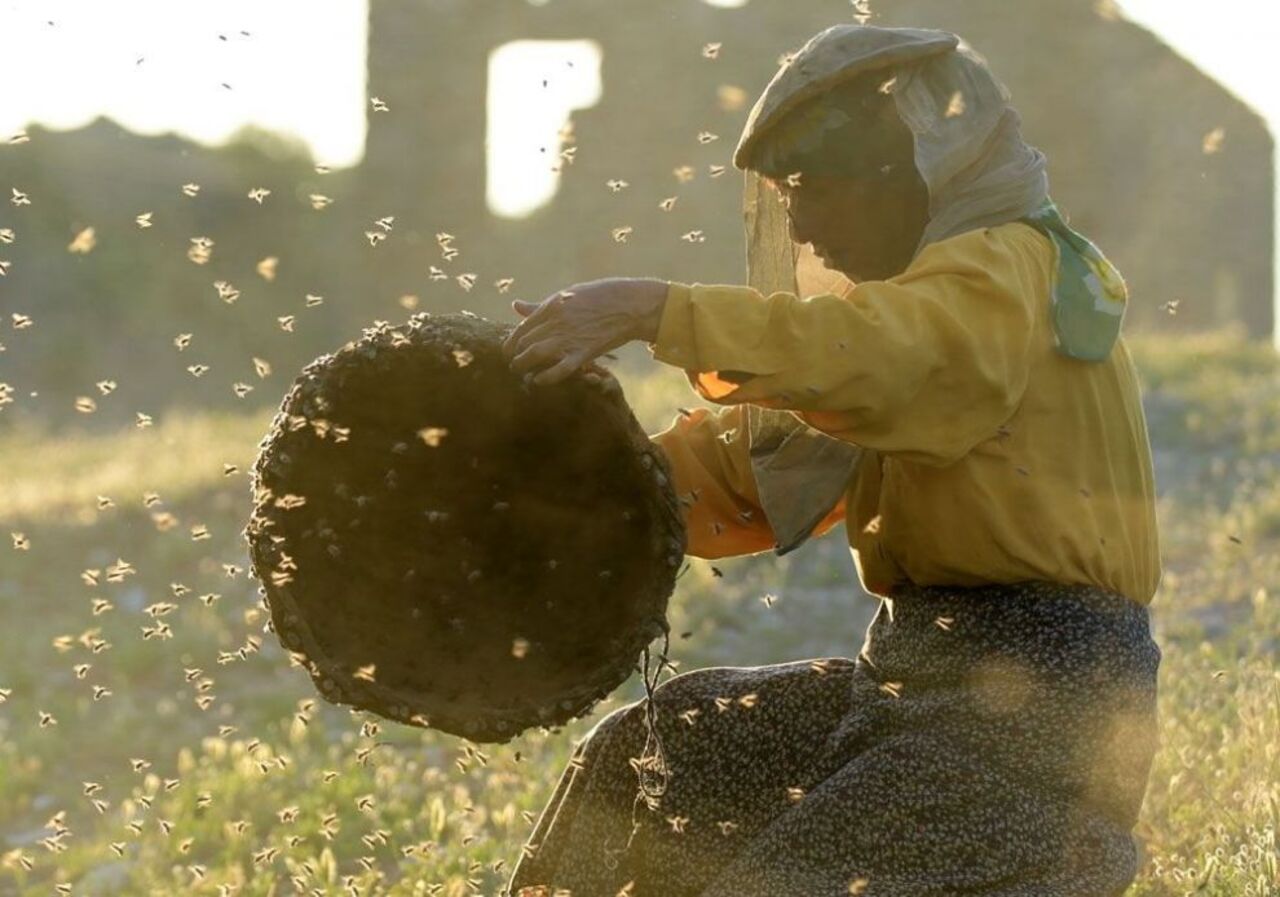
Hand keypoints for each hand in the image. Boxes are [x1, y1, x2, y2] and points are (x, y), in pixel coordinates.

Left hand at [502, 277, 667, 385]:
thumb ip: (540, 306)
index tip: (508, 351)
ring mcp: (569, 338)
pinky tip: (538, 381)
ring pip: (534, 355)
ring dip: (522, 366)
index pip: (521, 328)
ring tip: (520, 373)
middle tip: (514, 365)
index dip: (510, 342)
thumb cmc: (599, 297)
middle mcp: (556, 322)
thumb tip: (515, 305)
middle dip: (515, 356)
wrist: (629, 305)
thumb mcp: (566, 295)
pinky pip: (559, 369)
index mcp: (551, 306)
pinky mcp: (584, 353)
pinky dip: (545, 378)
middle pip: (524, 343)